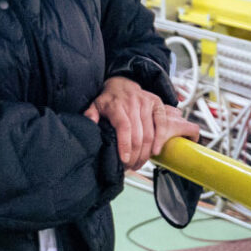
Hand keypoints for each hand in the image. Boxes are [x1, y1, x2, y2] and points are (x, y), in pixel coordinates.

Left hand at [83, 76, 198, 169]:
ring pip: (149, 132)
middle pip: (138, 134)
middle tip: (130, 166)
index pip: (124, 127)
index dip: (125, 145)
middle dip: (135, 154)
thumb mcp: (95, 105)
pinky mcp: (157, 104)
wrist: (122, 84)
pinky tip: (155, 151)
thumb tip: (90, 123)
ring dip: (146, 152)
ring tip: (139, 163)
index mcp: (116, 105)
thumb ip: (90, 115)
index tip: (125, 159)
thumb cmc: (108, 100)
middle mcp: (133, 103)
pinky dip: (160, 139)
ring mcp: (146, 102)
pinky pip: (161, 123)